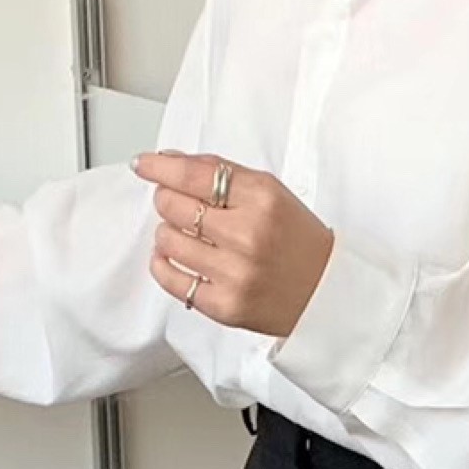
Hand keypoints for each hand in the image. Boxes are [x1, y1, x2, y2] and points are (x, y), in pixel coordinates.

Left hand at [136, 151, 332, 338]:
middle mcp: (248, 235)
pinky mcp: (225, 306)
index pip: (194, 175)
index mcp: (262, 199)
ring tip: (183, 234)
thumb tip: (170, 163)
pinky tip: (171, 257)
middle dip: (166, 200)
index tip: (144, 165)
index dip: (160, 168)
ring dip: (167, 233)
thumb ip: (222, 175)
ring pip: (168, 240)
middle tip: (175, 204)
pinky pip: (172, 280)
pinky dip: (163, 265)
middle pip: (175, 205)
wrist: (325, 294)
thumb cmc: (297, 242)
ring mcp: (235, 274)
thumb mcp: (270, 194)